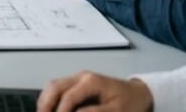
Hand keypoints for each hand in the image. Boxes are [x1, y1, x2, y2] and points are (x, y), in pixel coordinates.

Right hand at [38, 71, 152, 111]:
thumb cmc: (130, 103)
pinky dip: (51, 98)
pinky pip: (58, 88)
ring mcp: (78, 78)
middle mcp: (81, 76)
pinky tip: (50, 109)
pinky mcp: (77, 84)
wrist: (139, 94)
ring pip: (53, 85)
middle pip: (55, 86)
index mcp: (91, 82)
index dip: (61, 111)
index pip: (68, 96)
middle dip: (46, 104)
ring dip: (46, 101)